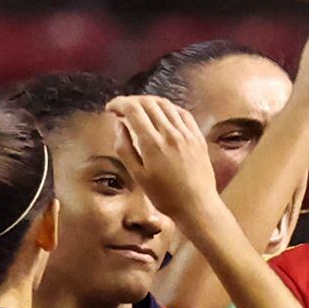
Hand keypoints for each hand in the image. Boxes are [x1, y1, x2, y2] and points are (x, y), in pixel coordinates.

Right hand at [107, 93, 225, 223]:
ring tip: (139, 109)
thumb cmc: (165, 196)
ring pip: (165, 104)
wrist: (197, 206)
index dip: (118, 103)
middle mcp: (170, 133)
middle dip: (131, 101)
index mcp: (152, 143)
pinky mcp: (197, 136)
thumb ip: (125, 148)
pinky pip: (182, 113)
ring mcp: (186, 133)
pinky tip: (162, 113)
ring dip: (148, 101)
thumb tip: (118, 124)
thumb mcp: (138, 176)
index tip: (110, 108)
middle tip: (122, 108)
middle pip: (148, 102)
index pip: (133, 109)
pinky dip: (168, 108)